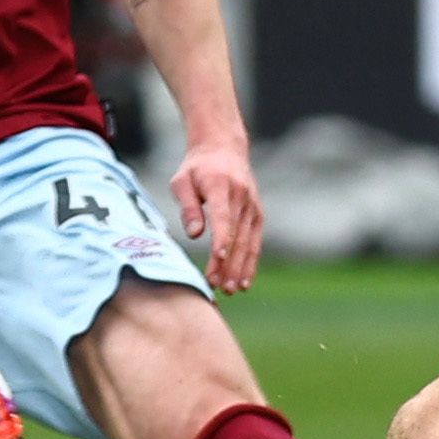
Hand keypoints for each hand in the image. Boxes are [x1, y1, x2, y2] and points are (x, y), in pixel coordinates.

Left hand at [171, 138, 262, 293]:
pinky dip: (250, 262)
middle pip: (236, 234)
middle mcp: (241, 195)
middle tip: (218, 286)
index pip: (223, 215)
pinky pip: (255, 241)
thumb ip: (188, 207)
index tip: (218, 258)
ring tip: (231, 289)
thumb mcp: (182, 180)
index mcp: (220, 185)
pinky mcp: (257, 213)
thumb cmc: (196, 168)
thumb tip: (194, 235)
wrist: (223, 148)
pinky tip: (244, 281)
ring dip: (240, 267)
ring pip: (248, 241)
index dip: (222, 237)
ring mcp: (252, 205)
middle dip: (228, 262)